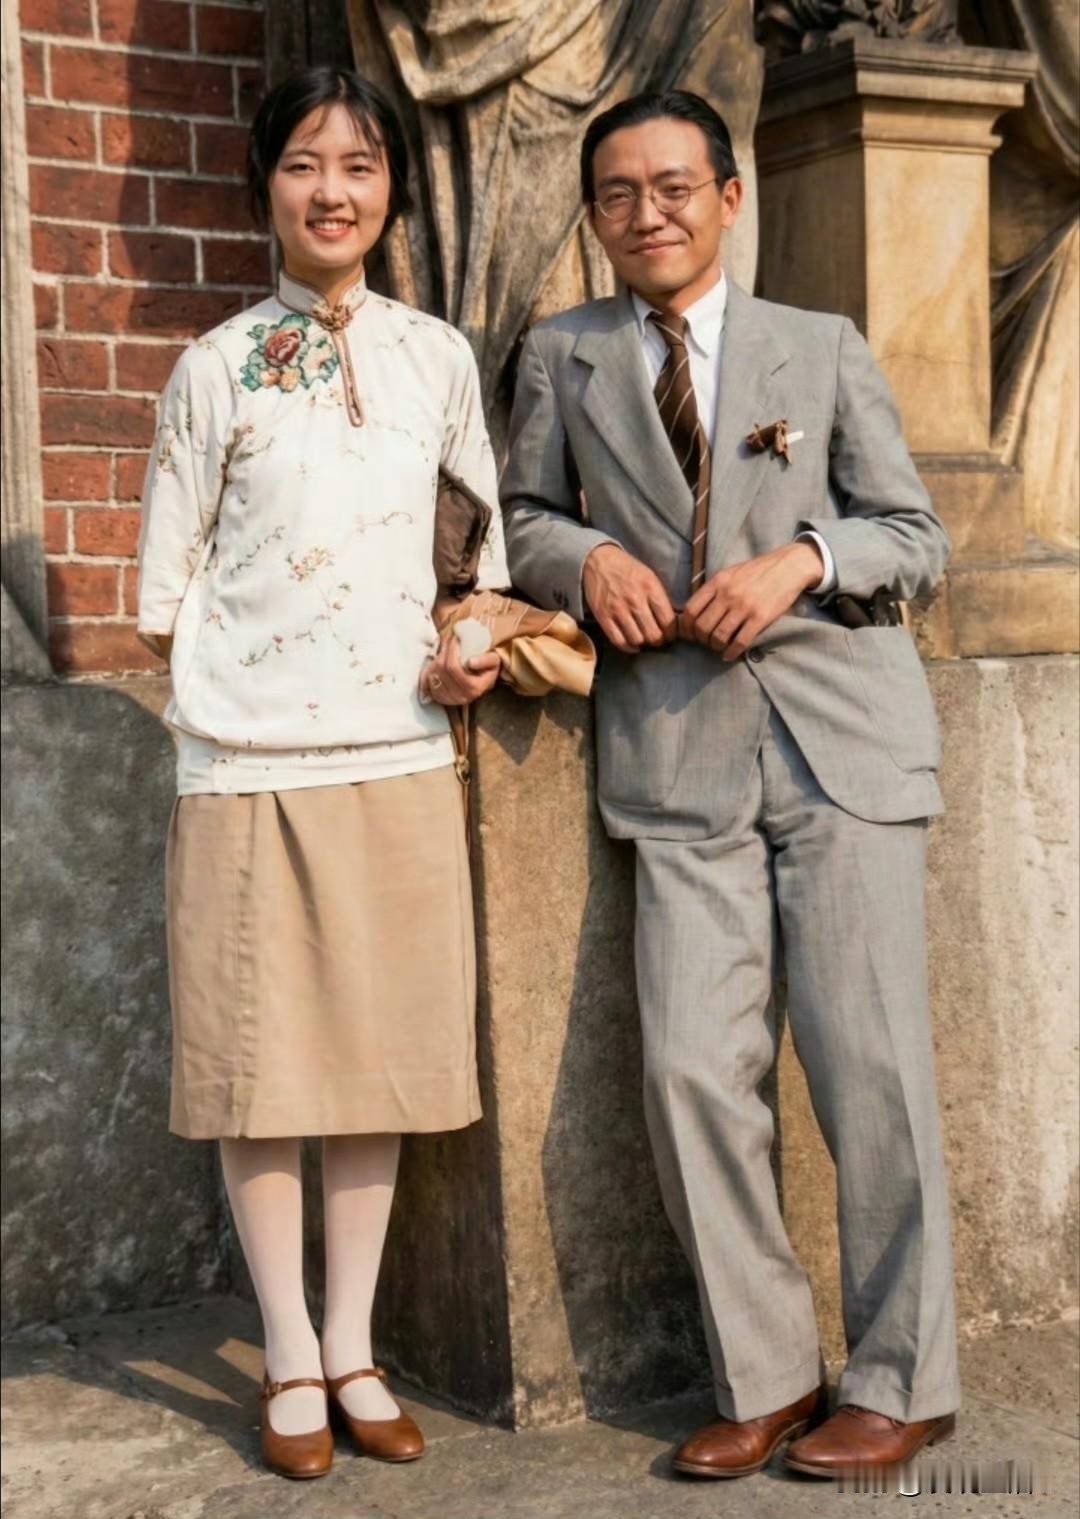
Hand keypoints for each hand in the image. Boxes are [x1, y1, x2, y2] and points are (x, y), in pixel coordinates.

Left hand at [420, 634, 500, 705]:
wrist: (482, 683)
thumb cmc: (487, 669)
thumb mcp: (494, 662)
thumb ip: (487, 660)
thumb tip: (471, 662)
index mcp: (475, 688)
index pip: (454, 668)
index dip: (452, 650)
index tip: (456, 638)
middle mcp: (461, 697)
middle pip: (442, 669)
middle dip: (444, 651)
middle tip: (449, 640)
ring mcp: (449, 699)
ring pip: (434, 674)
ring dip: (437, 658)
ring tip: (445, 650)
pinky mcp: (440, 698)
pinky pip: (427, 682)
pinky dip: (430, 669)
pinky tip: (439, 663)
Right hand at [582, 544, 677, 653]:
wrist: (598, 560)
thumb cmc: (627, 569)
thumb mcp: (649, 576)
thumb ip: (660, 597)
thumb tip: (672, 620)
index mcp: (650, 588)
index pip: (668, 621)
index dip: (672, 633)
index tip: (670, 635)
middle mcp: (635, 600)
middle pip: (653, 634)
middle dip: (658, 641)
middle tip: (657, 639)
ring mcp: (618, 609)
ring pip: (637, 640)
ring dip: (643, 643)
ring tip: (644, 639)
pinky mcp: (603, 616)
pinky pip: (618, 640)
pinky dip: (628, 647)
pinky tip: (632, 643)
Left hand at [679, 541, 822, 661]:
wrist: (788, 567)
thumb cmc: (757, 571)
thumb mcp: (730, 573)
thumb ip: (713, 589)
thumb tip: (694, 611)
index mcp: (718, 582)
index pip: (691, 610)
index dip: (686, 627)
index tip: (689, 635)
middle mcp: (728, 594)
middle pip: (702, 626)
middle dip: (701, 640)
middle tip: (705, 643)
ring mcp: (744, 606)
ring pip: (719, 636)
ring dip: (715, 647)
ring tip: (718, 647)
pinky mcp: (760, 618)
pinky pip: (740, 642)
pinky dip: (731, 653)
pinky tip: (729, 655)